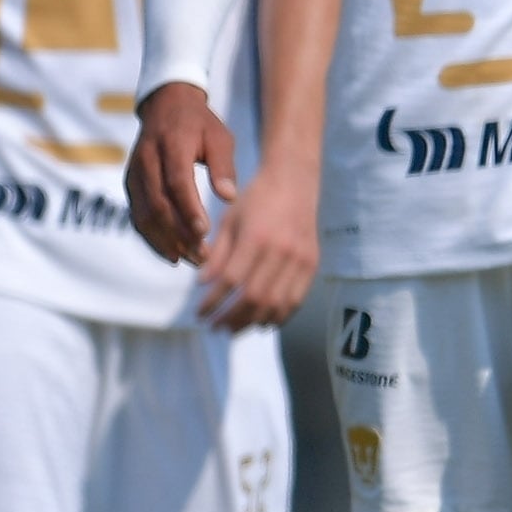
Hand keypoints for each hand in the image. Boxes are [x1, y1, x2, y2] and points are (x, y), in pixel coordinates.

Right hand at [126, 82, 234, 264]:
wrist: (166, 106)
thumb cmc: (199, 124)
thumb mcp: (219, 136)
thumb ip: (224, 166)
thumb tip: (229, 197)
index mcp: (171, 143)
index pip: (177, 181)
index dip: (188, 209)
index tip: (204, 233)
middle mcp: (146, 160)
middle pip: (158, 203)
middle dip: (179, 234)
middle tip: (202, 255)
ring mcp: (134, 174)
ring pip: (145, 215)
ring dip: (166, 241)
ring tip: (190, 259)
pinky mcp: (130, 185)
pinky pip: (138, 217)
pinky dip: (153, 238)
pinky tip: (173, 254)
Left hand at [197, 159, 318, 331]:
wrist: (293, 181)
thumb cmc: (255, 200)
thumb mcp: (229, 221)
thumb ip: (217, 254)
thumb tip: (203, 285)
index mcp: (256, 237)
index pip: (231, 281)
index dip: (213, 302)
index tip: (200, 314)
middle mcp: (280, 250)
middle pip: (254, 297)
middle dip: (231, 318)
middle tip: (215, 327)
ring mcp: (299, 259)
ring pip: (276, 304)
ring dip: (252, 322)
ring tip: (234, 329)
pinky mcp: (311, 264)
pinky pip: (295, 300)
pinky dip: (277, 317)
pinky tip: (260, 322)